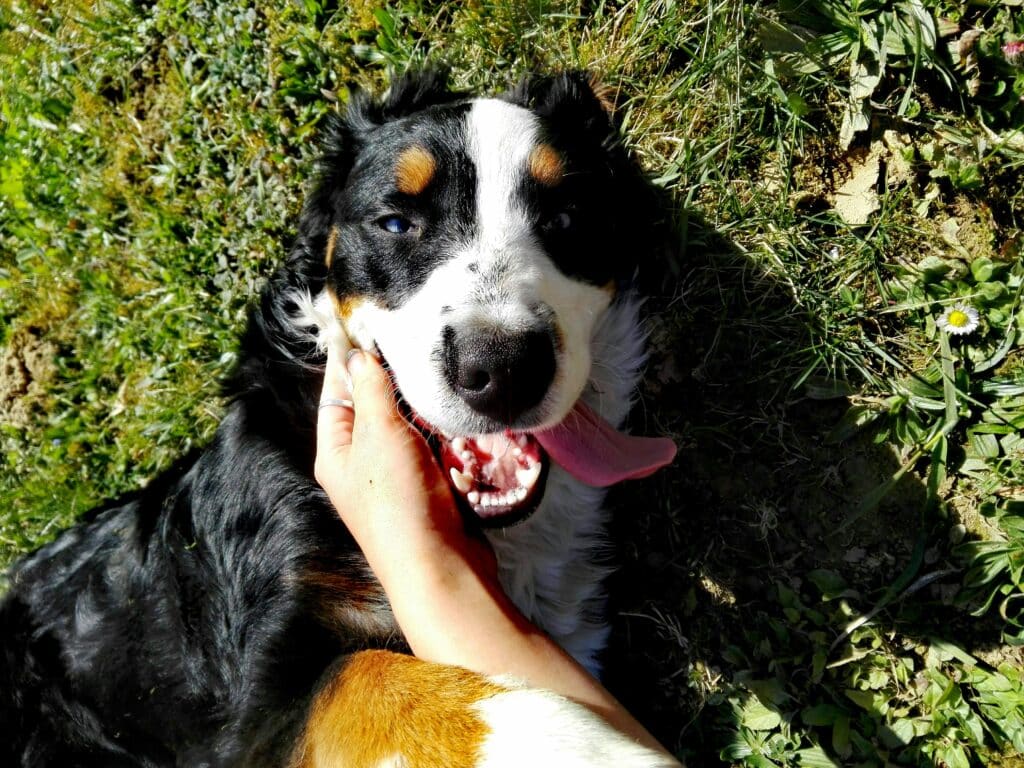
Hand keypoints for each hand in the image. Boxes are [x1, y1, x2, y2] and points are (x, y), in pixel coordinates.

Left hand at [314, 347, 495, 585]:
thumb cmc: (398, 500)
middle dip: (396, 384)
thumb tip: (357, 355)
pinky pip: (435, 452)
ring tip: (438, 380)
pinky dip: (446, 440)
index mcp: (335, 452)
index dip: (349, 358)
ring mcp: (395, 480)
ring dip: (426, 413)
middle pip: (374, 409)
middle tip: (416, 346)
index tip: (364, 321)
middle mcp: (360, 466)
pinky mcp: (428, 491)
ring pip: (410, 429)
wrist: (440, 567)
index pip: (336, 392)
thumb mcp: (379, 434)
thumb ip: (371, 390)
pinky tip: (458, 427)